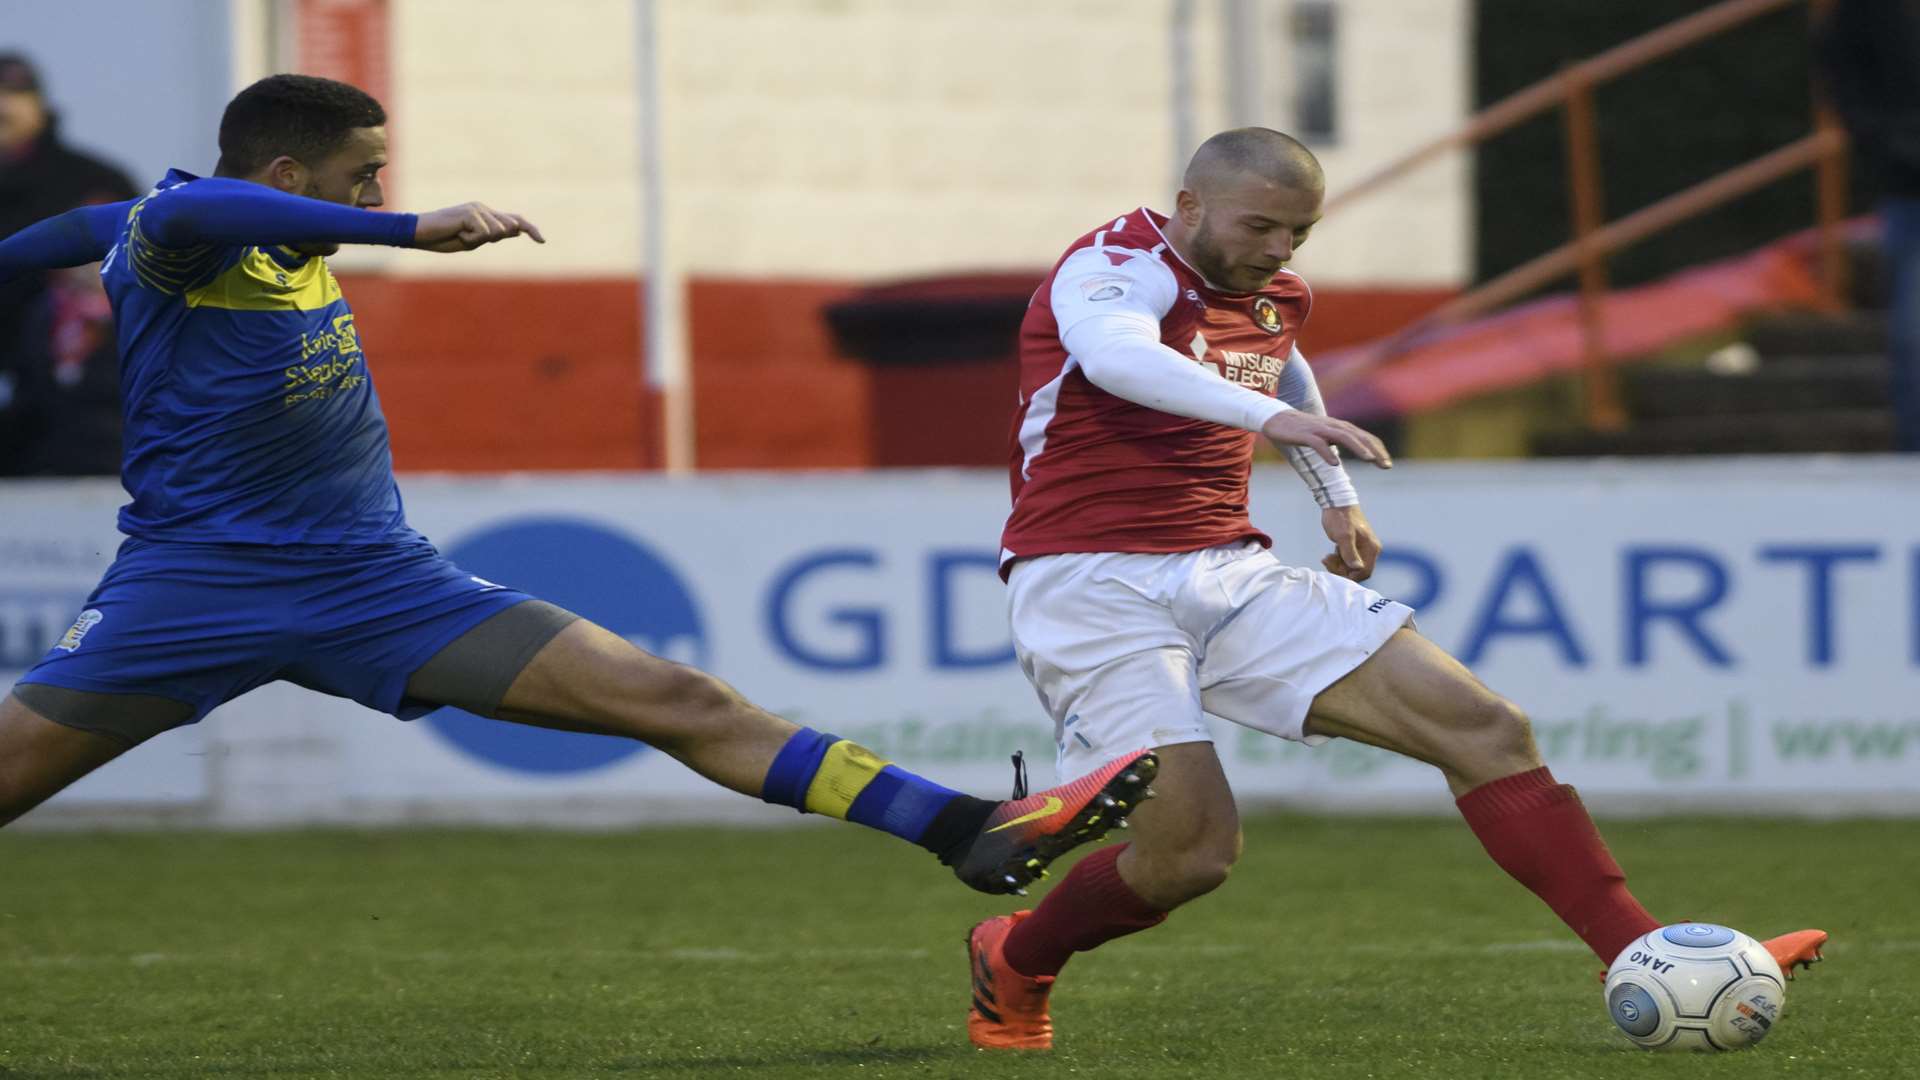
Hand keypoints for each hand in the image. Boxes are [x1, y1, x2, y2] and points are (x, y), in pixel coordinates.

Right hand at [413, 202, 545, 251]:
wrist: (421, 234)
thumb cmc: (444, 238)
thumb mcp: (474, 240)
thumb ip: (493, 236)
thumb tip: (516, 230)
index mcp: (486, 215)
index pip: (514, 220)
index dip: (530, 229)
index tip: (542, 241)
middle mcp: (484, 208)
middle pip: (507, 228)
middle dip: (491, 239)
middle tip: (464, 237)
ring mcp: (477, 209)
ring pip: (496, 232)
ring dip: (477, 241)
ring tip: (459, 235)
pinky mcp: (471, 213)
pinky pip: (482, 234)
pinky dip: (470, 239)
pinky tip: (456, 233)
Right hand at [1260, 409, 1391, 468]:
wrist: (1276, 419)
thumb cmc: (1300, 429)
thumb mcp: (1323, 435)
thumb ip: (1336, 441)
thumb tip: (1347, 453)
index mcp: (1339, 427)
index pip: (1364, 437)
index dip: (1378, 449)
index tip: (1387, 464)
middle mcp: (1333, 426)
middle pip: (1359, 436)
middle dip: (1375, 450)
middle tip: (1387, 466)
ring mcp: (1319, 429)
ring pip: (1343, 437)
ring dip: (1358, 448)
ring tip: (1369, 460)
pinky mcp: (1305, 435)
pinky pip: (1318, 444)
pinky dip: (1327, 453)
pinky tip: (1334, 464)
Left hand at [1320, 504, 1380, 581]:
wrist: (1335, 502)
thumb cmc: (1340, 517)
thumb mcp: (1344, 536)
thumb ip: (1350, 553)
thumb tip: (1357, 568)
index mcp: (1371, 548)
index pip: (1365, 572)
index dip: (1350, 575)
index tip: (1335, 570)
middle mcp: (1370, 550)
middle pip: (1358, 571)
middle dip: (1342, 570)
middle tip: (1327, 561)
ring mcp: (1362, 548)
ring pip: (1351, 566)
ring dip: (1338, 565)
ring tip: (1326, 557)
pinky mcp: (1354, 546)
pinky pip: (1347, 560)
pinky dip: (1338, 560)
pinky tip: (1329, 555)